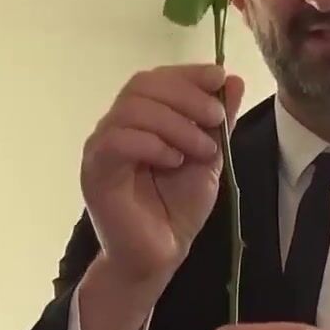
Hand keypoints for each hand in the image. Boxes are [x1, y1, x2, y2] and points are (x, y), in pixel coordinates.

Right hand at [80, 65, 242, 284]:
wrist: (158, 256)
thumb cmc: (178, 210)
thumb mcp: (208, 158)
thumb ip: (217, 122)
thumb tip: (234, 80)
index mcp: (140, 119)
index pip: (156, 78)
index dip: (187, 73)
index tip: (219, 79)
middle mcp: (116, 126)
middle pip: (143, 85)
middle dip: (186, 96)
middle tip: (215, 120)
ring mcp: (102, 147)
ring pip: (131, 109)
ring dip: (175, 123)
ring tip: (201, 149)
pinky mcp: (95, 171)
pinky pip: (116, 140)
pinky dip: (151, 144)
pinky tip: (173, 160)